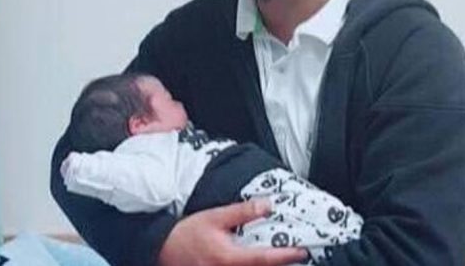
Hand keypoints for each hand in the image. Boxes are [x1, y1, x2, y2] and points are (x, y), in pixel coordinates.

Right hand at [158, 199, 307, 265]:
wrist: (163, 249)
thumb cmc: (188, 234)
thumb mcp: (215, 217)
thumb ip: (242, 212)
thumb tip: (266, 206)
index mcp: (229, 258)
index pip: (264, 259)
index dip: (285, 256)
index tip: (302, 251)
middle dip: (279, 264)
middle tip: (296, 255)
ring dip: (267, 265)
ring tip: (281, 258)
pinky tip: (258, 260)